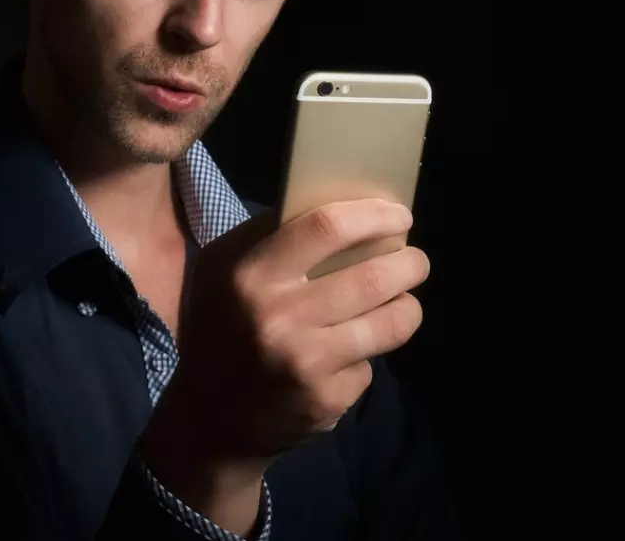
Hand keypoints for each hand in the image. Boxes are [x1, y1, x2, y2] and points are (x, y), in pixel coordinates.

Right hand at [140, 199, 429, 531]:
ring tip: (403, 300)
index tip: (399, 216)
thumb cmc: (221, 326)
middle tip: (414, 260)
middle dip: (410, 263)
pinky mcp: (327, 399)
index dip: (374, 216)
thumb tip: (338, 208)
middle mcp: (280, 317)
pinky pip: (370, 364)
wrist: (210, 417)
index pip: (327, 228)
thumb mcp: (222, 270)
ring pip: (390, 323)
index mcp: (252, 275)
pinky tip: (350, 352)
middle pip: (373, 276)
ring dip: (408, 306)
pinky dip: (367, 353)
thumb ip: (268, 236)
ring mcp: (307, 363)